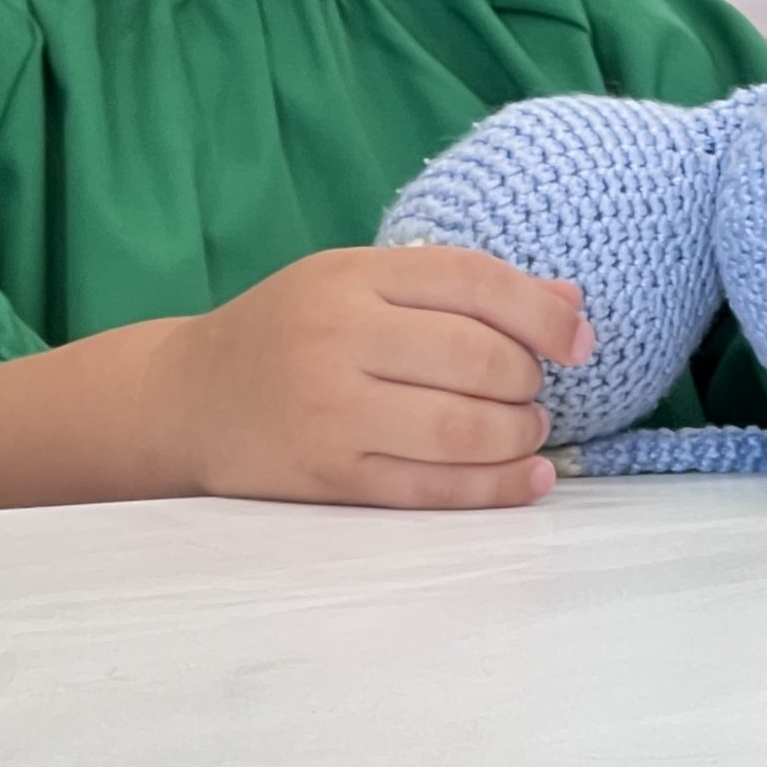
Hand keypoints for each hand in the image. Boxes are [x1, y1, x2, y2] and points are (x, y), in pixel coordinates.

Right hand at [152, 246, 594, 509]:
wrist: (186, 399)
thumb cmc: (288, 332)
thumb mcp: (358, 282)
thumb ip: (457, 287)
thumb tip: (570, 304)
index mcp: (352, 277)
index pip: (473, 281)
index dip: (542, 312)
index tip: (580, 342)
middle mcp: (340, 339)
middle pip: (477, 358)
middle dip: (529, 380)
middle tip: (534, 390)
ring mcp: (332, 413)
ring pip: (463, 430)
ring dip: (521, 436)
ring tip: (528, 430)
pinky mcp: (330, 479)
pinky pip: (434, 490)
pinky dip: (498, 489)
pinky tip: (530, 478)